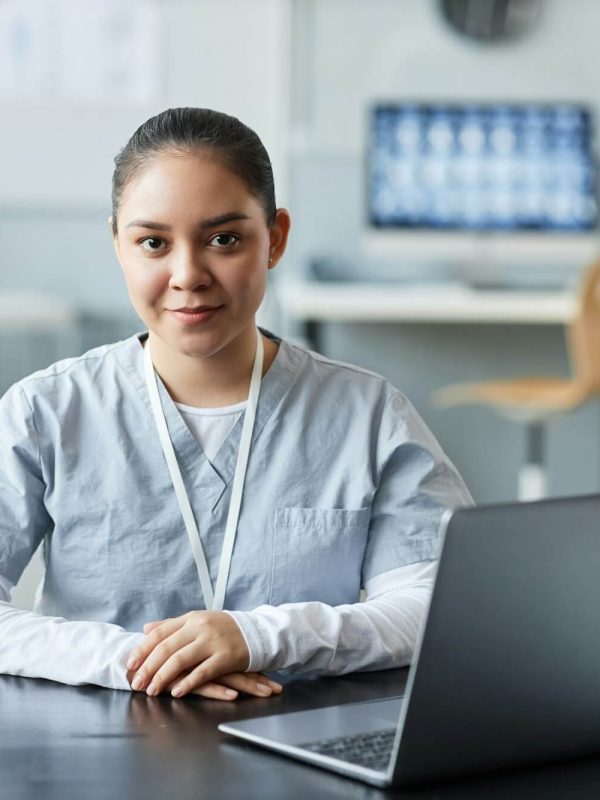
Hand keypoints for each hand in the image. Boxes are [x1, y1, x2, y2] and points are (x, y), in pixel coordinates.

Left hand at [126, 611, 280, 698]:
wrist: (258, 631)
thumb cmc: (224, 629)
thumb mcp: (198, 621)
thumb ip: (171, 625)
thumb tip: (146, 628)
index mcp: (191, 619)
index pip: (160, 633)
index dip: (142, 649)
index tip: (130, 665)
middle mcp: (200, 627)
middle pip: (166, 647)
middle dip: (148, 667)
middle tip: (135, 683)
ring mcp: (213, 641)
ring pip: (180, 660)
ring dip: (162, 677)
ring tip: (151, 690)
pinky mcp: (226, 657)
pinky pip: (202, 672)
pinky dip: (187, 683)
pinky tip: (176, 692)